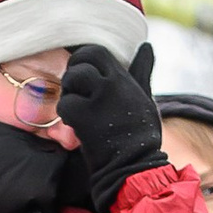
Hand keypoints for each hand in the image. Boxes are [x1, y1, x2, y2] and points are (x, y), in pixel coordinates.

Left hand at [55, 40, 165, 212]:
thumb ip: (142, 71)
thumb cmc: (140, 134)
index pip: (97, 52)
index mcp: (124, 78)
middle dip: (74, 71)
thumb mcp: (145, 97)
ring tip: (76, 108)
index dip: (84, 59)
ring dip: (68, 92)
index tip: (83, 74)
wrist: (134, 165)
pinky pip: (66, 103)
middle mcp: (112, 84)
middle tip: (74, 89)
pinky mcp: (86, 117)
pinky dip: (66, 113)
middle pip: (83, 59)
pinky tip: (74, 123)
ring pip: (72, 79)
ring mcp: (99, 99)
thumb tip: (146, 46)